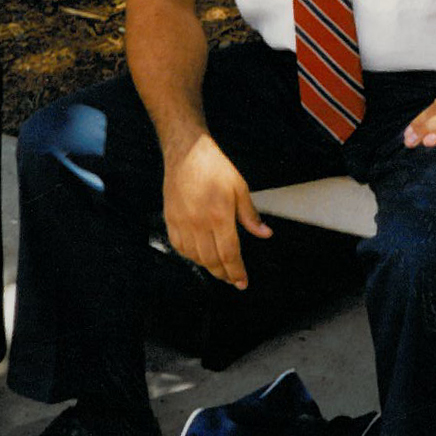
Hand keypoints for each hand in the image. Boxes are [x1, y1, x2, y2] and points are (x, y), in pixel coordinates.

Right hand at [161, 131, 271, 288]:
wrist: (186, 153)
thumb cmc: (215, 168)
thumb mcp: (240, 188)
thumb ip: (250, 215)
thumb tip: (265, 233)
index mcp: (219, 215)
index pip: (229, 254)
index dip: (236, 271)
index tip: (242, 282)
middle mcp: (199, 222)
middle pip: (211, 260)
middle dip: (224, 274)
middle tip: (232, 279)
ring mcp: (182, 222)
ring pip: (195, 256)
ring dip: (208, 266)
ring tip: (219, 268)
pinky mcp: (170, 219)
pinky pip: (180, 247)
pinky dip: (191, 256)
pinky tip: (200, 255)